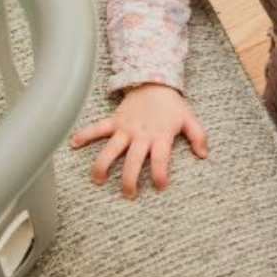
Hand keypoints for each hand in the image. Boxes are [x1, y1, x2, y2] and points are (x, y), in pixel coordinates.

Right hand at [71, 83, 207, 198]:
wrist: (155, 82)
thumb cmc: (172, 105)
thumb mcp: (189, 119)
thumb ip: (198, 136)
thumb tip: (203, 155)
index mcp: (160, 136)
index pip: (160, 160)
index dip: (160, 175)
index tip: (159, 187)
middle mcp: (141, 135)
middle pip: (133, 161)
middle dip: (130, 180)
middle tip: (129, 195)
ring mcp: (125, 128)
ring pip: (111, 149)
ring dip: (103, 164)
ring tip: (98, 179)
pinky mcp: (115, 121)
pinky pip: (97, 128)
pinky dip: (85, 134)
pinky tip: (73, 143)